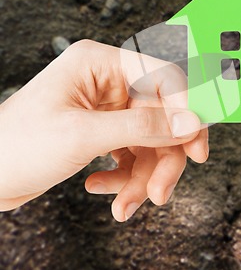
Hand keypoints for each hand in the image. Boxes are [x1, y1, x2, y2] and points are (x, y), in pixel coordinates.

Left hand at [0, 40, 207, 220]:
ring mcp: (109, 109)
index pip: (164, 77)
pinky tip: (101, 186)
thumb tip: (191, 122)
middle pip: (163, 116)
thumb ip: (143, 126)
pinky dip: (125, 177)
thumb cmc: (16, 145)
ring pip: (152, 141)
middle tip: (160, 193)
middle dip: (163, 158)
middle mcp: (109, 82)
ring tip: (125, 206)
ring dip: (144, 177)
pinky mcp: (106, 133)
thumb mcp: (83, 135)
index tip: (195, 146)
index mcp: (101, 63)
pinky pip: (134, 154)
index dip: (186, 110)